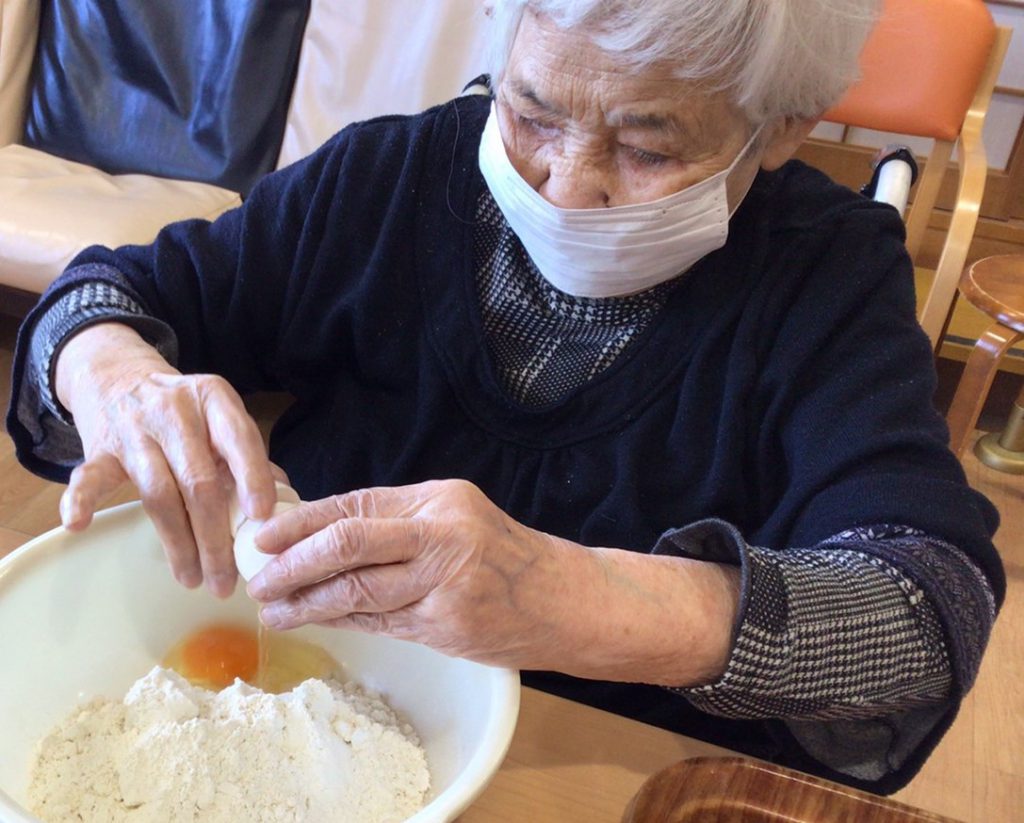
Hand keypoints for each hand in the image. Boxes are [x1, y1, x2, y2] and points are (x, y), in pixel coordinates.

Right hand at [55, 323, 277, 595]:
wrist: (117, 374)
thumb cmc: (182, 408)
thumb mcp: (218, 416)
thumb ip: (246, 455)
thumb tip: (283, 499)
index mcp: (215, 400)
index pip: (239, 441)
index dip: (253, 479)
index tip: (262, 518)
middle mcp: (176, 410)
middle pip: (199, 481)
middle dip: (215, 538)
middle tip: (225, 580)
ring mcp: (136, 428)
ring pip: (159, 493)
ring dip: (177, 543)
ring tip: (192, 578)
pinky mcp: (100, 446)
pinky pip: (90, 475)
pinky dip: (82, 499)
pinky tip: (80, 524)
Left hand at [247, 479, 740, 683]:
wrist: (566, 600)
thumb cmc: (508, 556)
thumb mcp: (459, 518)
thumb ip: (400, 523)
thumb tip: (325, 533)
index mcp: (438, 499)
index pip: (355, 505)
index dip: (302, 522)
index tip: (262, 536)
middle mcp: (441, 533)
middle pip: (348, 543)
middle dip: (293, 562)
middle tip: (258, 577)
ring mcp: (445, 581)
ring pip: (357, 590)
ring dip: (307, 602)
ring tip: (274, 608)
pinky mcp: (448, 624)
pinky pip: (380, 623)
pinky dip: (343, 622)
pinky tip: (317, 621)